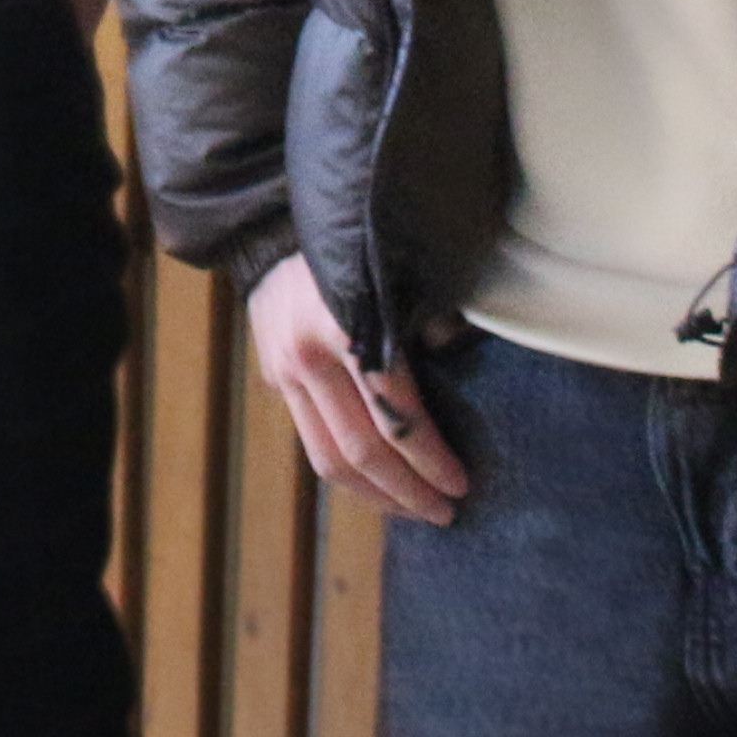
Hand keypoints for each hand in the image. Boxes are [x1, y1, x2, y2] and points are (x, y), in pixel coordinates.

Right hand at [248, 254, 470, 525]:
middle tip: (445, 513)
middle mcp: (308, 356)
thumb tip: (462, 355)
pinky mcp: (273, 377)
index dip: (430, 460)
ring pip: (328, 459)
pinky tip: (379, 484)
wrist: (277, 223)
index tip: (462, 485)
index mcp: (345, 328)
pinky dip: (349, 471)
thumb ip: (433, 318)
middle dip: (407, 491)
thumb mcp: (404, 272)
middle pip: (360, 451)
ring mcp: (283, 370)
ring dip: (375, 495)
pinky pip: (312, 441)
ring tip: (413, 509)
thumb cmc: (360, 245)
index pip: (395, 418)